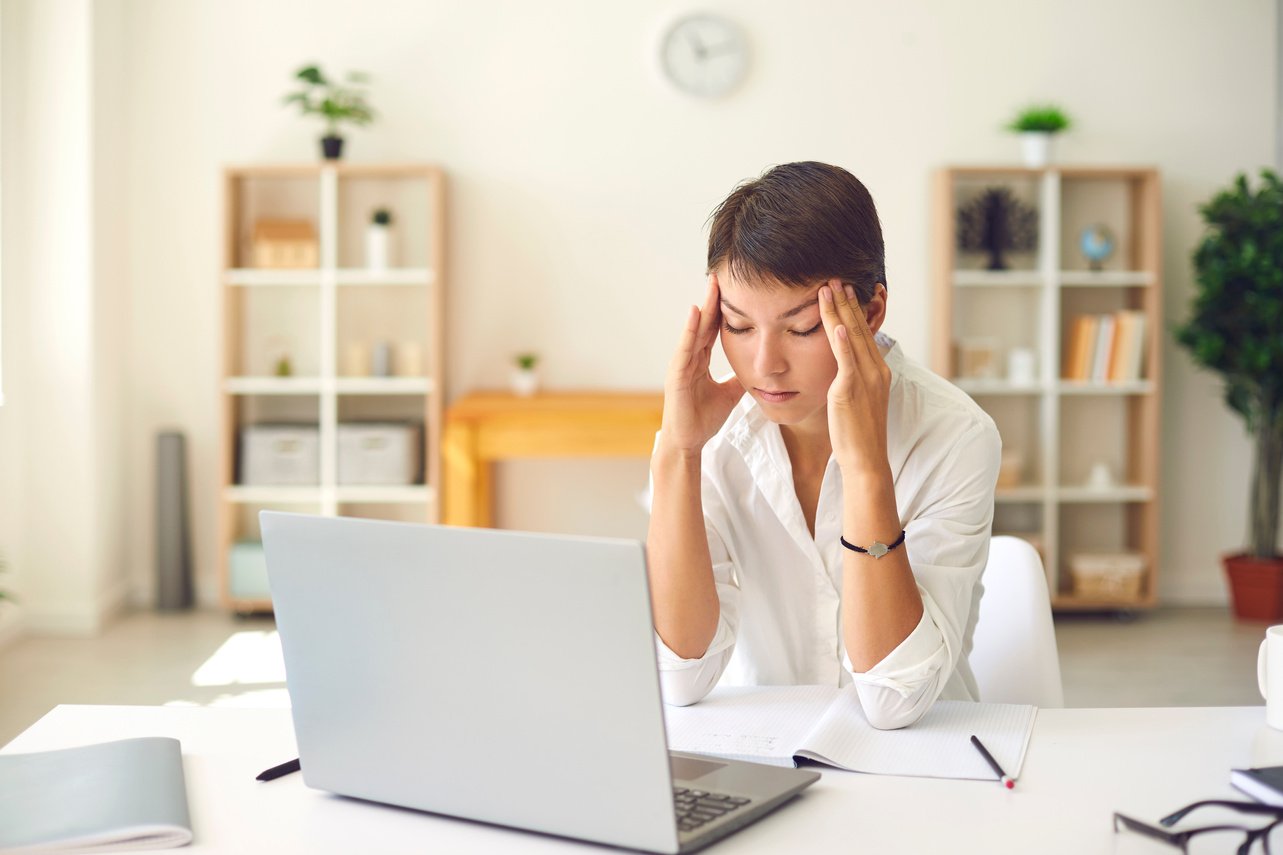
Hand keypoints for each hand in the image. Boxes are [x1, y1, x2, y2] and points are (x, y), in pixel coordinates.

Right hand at [659, 273, 744, 454]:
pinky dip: (691, 330)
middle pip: (704, 324)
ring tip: (711, 285)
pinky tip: (697, 313)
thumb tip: (757, 368)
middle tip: (721, 275)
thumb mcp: (730, 393)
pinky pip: (685, 348)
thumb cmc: (703, 419)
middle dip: (712, 300)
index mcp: (701, 361)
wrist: (688, 443)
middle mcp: (690, 358)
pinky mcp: (676, 375)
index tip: (733, 289)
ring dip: (703, 308)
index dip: (723, 310)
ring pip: (694, 331)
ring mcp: (681, 365)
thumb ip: (739, 378)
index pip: (713, 329)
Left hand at [818, 281, 891, 476]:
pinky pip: (847, 360)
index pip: (864, 333)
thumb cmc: (857, 434)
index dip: (853, 310)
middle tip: (835, 278)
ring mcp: (865, 379)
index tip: (843, 291)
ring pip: (852, 336)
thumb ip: (851, 379)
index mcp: (878, 371)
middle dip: (846, 302)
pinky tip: (838, 323)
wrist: (866, 459)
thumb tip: (841, 368)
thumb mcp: (857, 400)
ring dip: (840, 311)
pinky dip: (843, 340)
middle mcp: (875, 370)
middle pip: (859, 328)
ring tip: (829, 288)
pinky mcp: (850, 390)